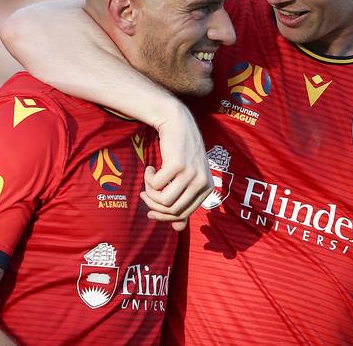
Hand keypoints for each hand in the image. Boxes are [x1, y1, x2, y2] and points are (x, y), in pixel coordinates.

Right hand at [140, 104, 212, 230]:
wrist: (177, 123)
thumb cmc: (181, 152)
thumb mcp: (187, 177)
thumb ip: (183, 201)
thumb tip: (178, 229)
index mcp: (207, 188)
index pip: (183, 215)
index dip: (164, 216)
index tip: (150, 212)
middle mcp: (202, 183)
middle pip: (172, 210)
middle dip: (153, 206)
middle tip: (144, 194)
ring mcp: (191, 174)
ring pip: (163, 201)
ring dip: (149, 193)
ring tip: (147, 182)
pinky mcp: (178, 165)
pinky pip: (156, 185)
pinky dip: (149, 179)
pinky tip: (150, 168)